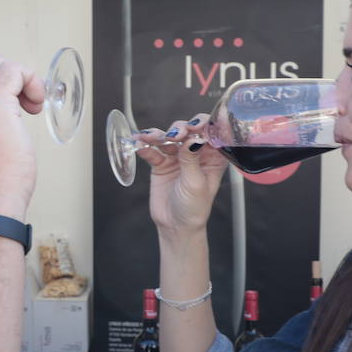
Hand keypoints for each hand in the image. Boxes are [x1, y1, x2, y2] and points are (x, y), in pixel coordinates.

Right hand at [136, 113, 228, 236]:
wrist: (175, 225)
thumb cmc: (194, 207)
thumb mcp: (195, 183)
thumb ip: (191, 159)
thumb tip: (191, 138)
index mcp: (212, 157)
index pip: (210, 134)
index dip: (203, 126)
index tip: (194, 127)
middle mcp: (196, 153)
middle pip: (188, 131)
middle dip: (180, 129)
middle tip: (175, 136)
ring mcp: (177, 157)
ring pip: (168, 138)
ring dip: (158, 134)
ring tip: (150, 137)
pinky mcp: (161, 163)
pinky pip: (152, 151)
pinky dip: (145, 146)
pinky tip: (139, 144)